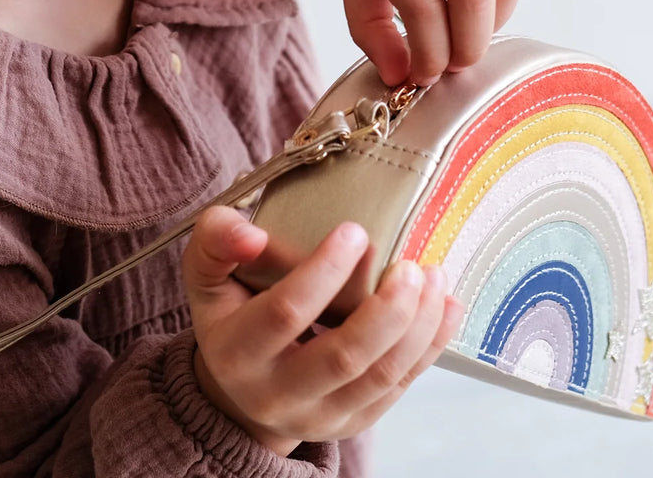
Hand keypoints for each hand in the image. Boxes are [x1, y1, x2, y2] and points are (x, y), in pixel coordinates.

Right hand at [183, 206, 461, 455]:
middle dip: (386, 310)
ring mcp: (319, 414)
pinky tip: (446, 307)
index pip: (284, 314)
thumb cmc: (228, 313)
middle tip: (411, 265)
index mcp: (237, 351)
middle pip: (342, 357)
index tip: (355, 231)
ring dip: (417, 327)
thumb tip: (252, 234)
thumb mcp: (205, 274)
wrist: (237, 389)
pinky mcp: (352, 422)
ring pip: (378, 377)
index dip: (322, 272)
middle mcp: (277, 392)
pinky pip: (398, 388)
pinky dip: (429, 347)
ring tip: (434, 277)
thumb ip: (216, 239)